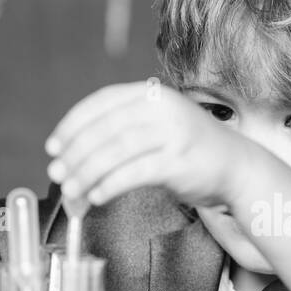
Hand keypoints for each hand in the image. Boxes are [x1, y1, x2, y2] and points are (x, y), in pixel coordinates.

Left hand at [45, 80, 261, 208]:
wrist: (237, 166)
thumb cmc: (190, 150)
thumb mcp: (156, 126)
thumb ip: (122, 131)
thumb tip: (72, 156)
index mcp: (152, 95)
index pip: (102, 103)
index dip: (72, 124)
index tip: (53, 146)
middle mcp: (162, 109)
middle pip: (105, 128)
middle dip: (75, 153)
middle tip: (56, 173)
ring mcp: (172, 134)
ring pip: (116, 151)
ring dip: (87, 172)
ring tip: (72, 190)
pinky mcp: (179, 162)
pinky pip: (135, 173)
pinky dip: (111, 185)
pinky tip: (98, 196)